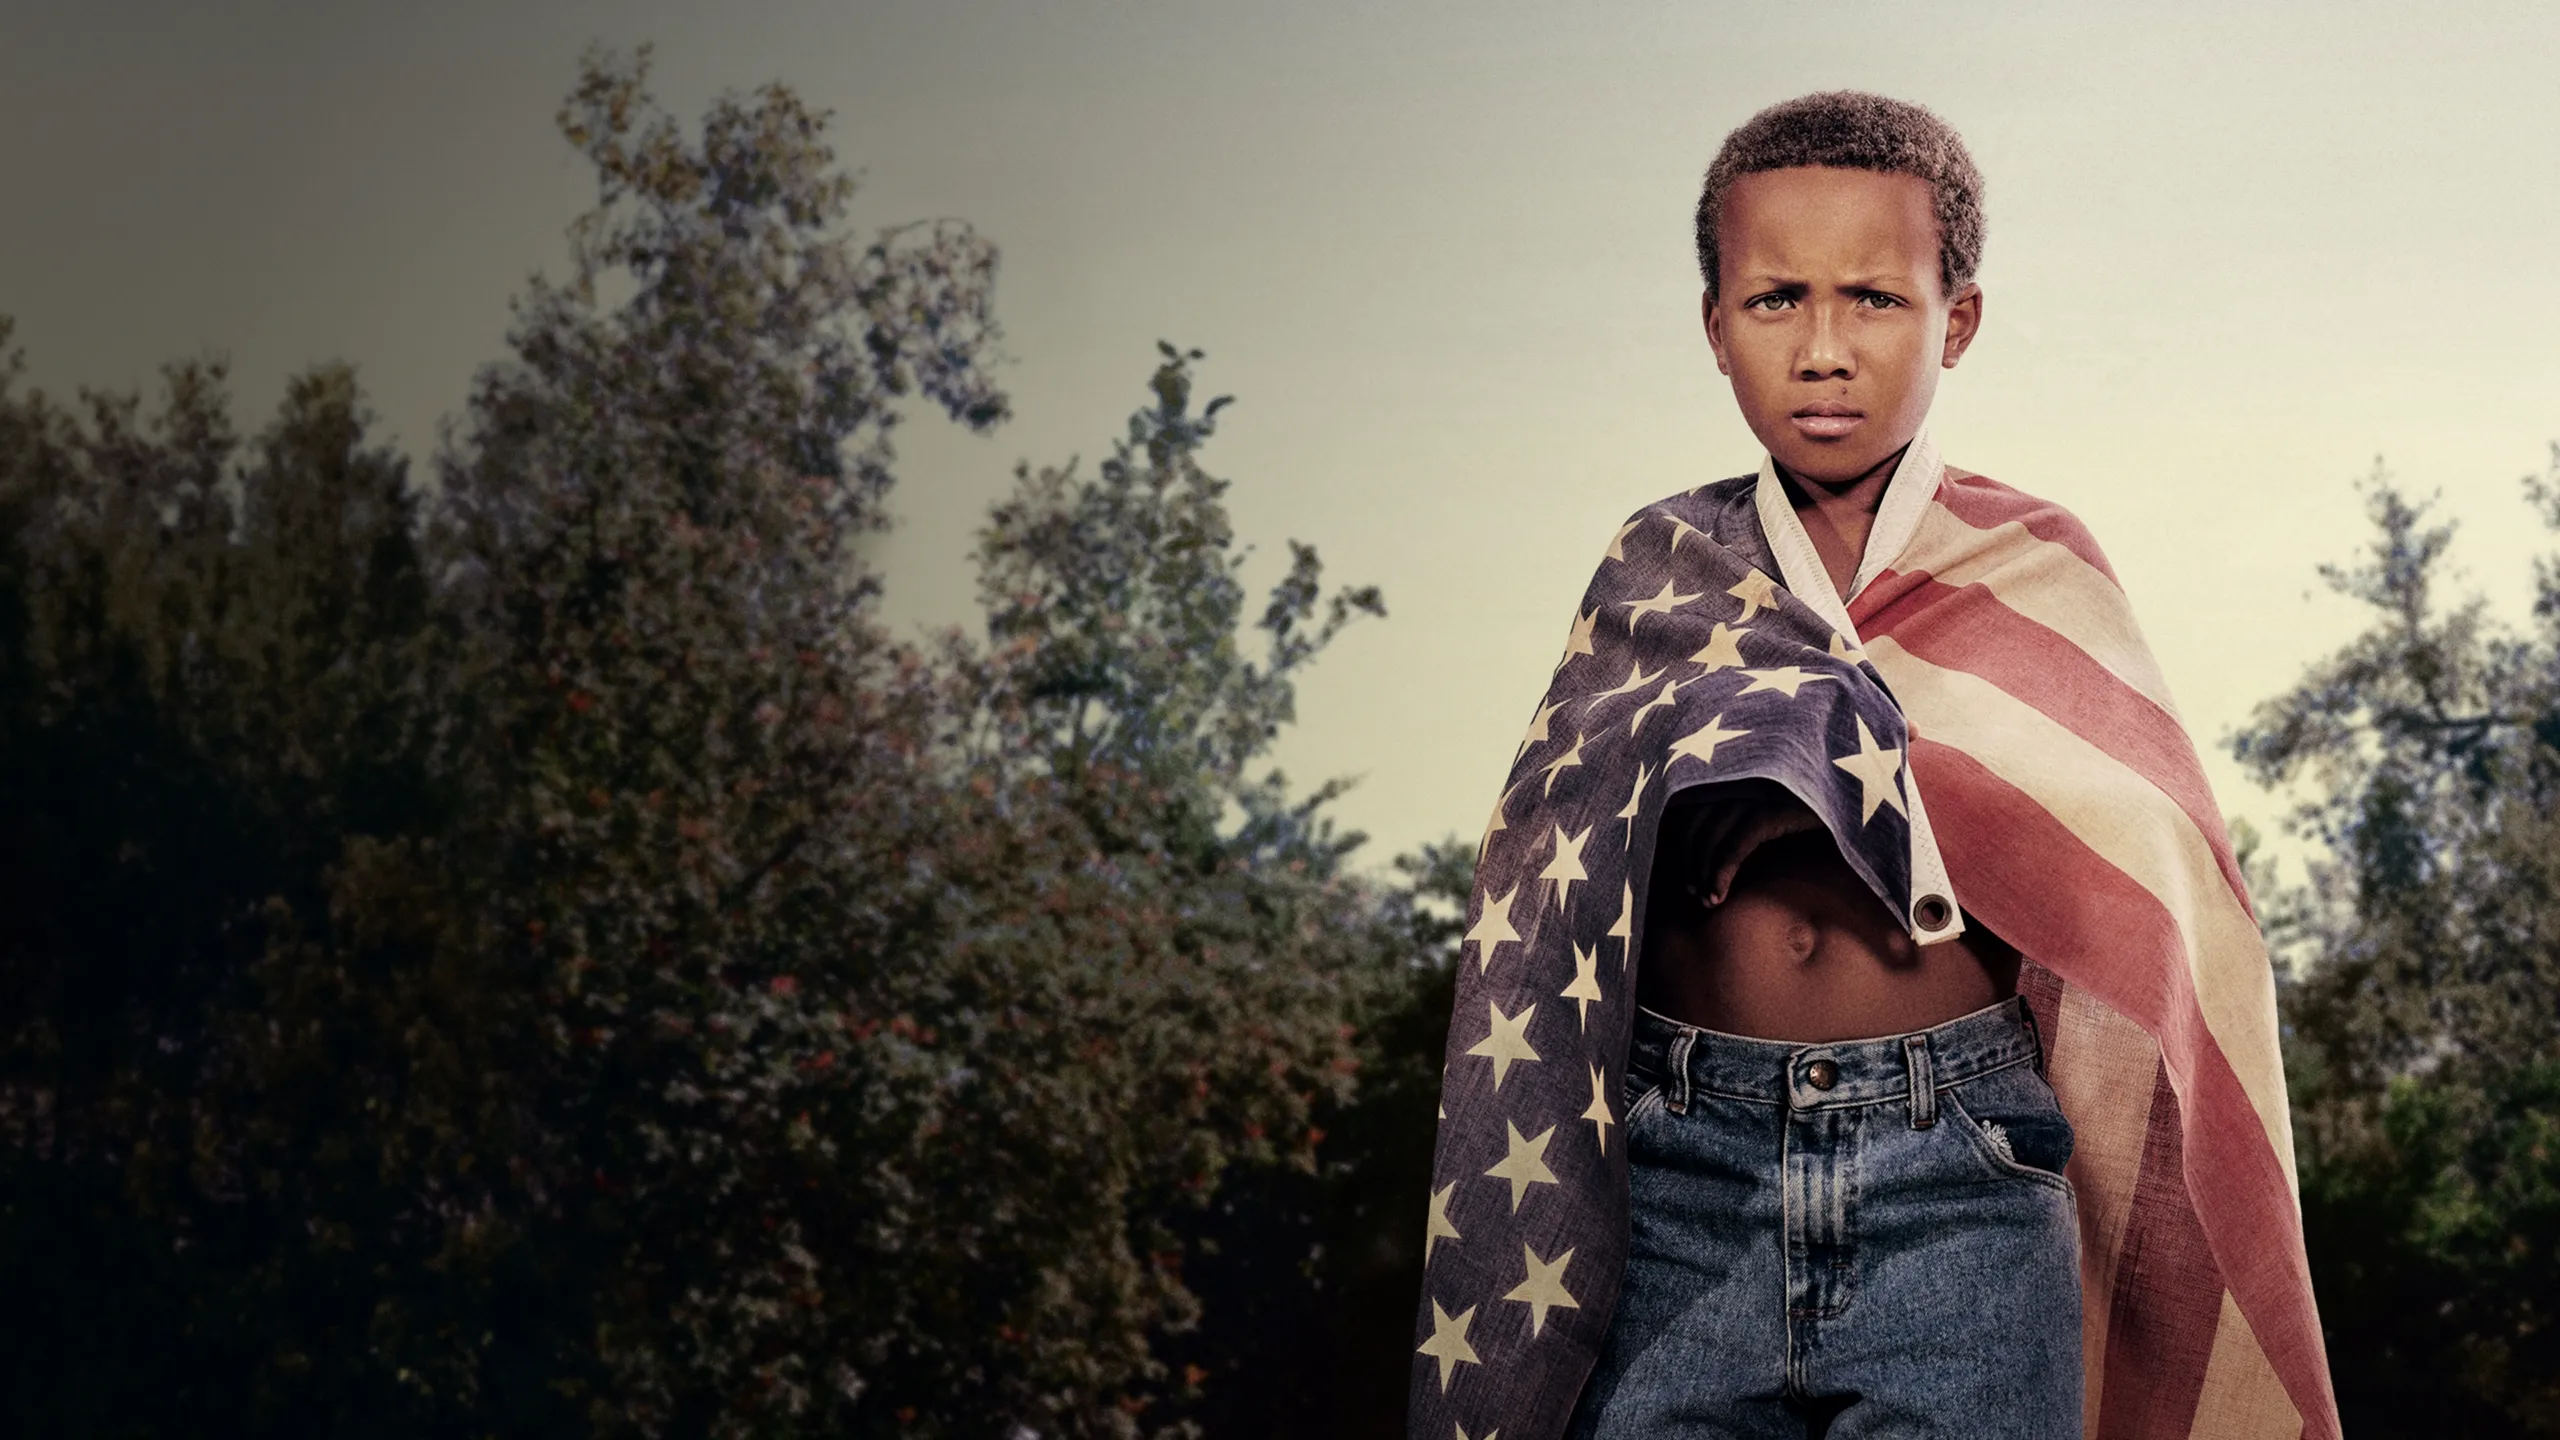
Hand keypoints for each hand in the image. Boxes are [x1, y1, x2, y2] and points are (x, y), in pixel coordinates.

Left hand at [1676, 778, 1823, 908]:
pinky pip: (1732, 847)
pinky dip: (1719, 875)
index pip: (1693, 812)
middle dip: (1691, 864)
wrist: (1863, 790)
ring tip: (1708, 902)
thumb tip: (1724, 847)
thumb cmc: (1824, 800)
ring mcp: (1753, 793)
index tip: (1691, 876)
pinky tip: (1719, 897)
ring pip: (1709, 839)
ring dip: (1703, 875)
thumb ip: (1753, 813)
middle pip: (1695, 827)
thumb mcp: (1782, 802)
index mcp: (1738, 774)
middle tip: (1696, 895)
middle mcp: (1740, 779)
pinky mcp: (1770, 810)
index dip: (1687, 847)